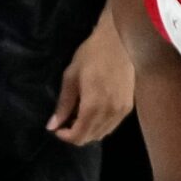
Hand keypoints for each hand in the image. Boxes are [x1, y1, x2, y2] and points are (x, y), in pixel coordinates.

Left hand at [48, 14, 135, 145]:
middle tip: (66, 120)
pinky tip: (93, 111)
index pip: (78, 136)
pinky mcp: (128, 107)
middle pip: (90, 138)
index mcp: (93, 106)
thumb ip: (63, 104)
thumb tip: (52, 125)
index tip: (56, 127)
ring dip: (88, 130)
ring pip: (102, 134)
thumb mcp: (71, 77)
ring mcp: (121, 111)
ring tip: (78, 115)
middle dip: (75, 134)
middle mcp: (110, 113)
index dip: (65, 136)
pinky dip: (100, 125)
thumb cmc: (92, 55)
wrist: (119, 42)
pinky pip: (112, 125)